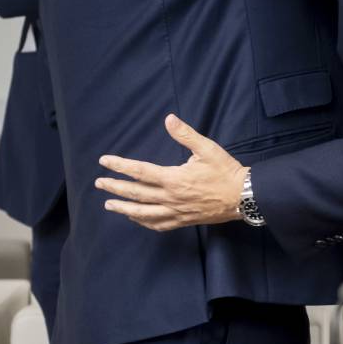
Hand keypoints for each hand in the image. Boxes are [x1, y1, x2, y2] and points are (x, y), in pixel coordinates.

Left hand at [96, 114, 247, 231]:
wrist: (243, 196)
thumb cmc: (225, 171)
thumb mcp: (207, 148)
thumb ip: (186, 134)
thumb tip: (169, 119)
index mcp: (174, 178)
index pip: (139, 172)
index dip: (120, 166)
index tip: (104, 162)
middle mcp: (171, 197)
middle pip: (136, 194)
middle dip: (115, 188)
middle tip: (99, 183)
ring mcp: (176, 212)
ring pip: (143, 213)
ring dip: (124, 209)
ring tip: (109, 205)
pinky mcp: (183, 221)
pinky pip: (158, 224)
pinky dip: (143, 221)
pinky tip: (136, 218)